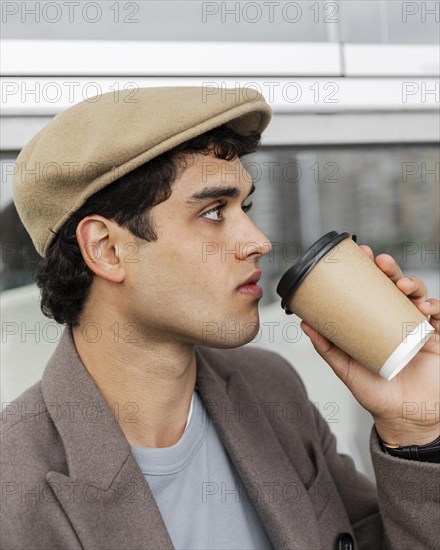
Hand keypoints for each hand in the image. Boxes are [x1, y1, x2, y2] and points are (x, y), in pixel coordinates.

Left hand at [300, 245, 438, 445]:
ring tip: (401, 286)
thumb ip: (327, 347)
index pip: (373, 289)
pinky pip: (439, 316)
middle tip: (381, 262)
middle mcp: (396, 320)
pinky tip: (425, 308)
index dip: (370, 270)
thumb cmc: (375, 392)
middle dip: (391, 270)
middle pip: (395, 287)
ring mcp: (417, 327)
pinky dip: (434, 308)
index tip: (362, 253)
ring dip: (412, 284)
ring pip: (418, 296)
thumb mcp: (346, 368)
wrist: (403, 418)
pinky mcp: (436, 338)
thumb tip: (303, 324)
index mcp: (375, 322)